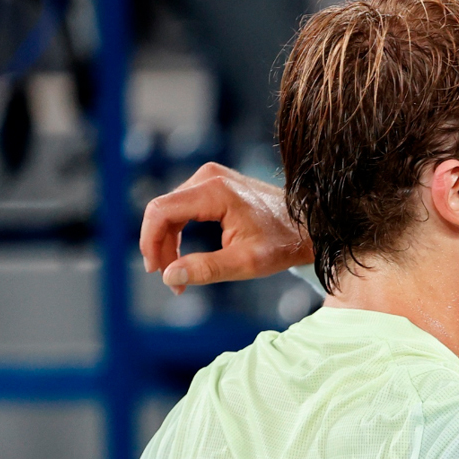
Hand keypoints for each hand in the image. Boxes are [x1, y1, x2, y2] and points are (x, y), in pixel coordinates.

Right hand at [139, 163, 312, 294]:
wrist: (309, 225)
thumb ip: (207, 269)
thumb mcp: (247, 262)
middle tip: (171, 281)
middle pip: (163, 211)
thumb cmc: (283, 243)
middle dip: (160, 247)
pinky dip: (179, 233)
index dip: (150, 242)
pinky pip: (184, 208)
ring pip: (171, 210)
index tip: (156, 271)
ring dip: (168, 242)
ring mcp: (211, 177)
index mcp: (215, 191)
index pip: (161, 211)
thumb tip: (170, 277)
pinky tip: (184, 258)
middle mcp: (208, 177)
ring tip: (178, 274)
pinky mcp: (215, 185)